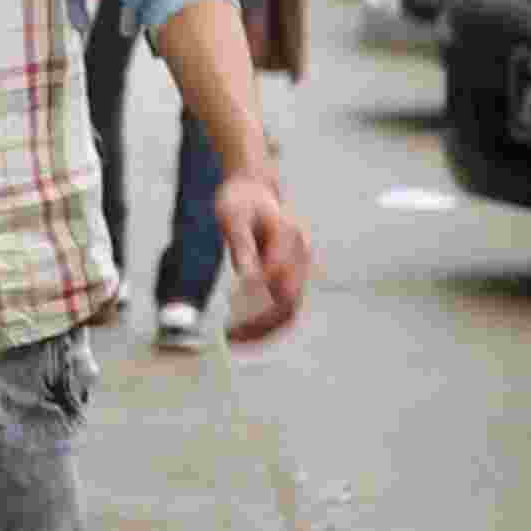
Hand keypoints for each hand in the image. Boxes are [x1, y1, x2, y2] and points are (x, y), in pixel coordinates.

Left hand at [215, 174, 311, 343]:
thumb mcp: (232, 216)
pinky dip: (265, 322)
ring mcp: (299, 267)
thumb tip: (246, 277)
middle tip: (230, 337)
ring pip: (289, 309)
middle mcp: (300, 254)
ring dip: (264, 329)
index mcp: (289, 236)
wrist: (253, 191)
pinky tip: (242, 330)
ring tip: (234, 339)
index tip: (229, 315)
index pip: (277, 278)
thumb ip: (241, 244)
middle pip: (289, 301)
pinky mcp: (290, 277)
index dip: (254, 299)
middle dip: (261, 324)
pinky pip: (283, 306)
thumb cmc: (240, 201)